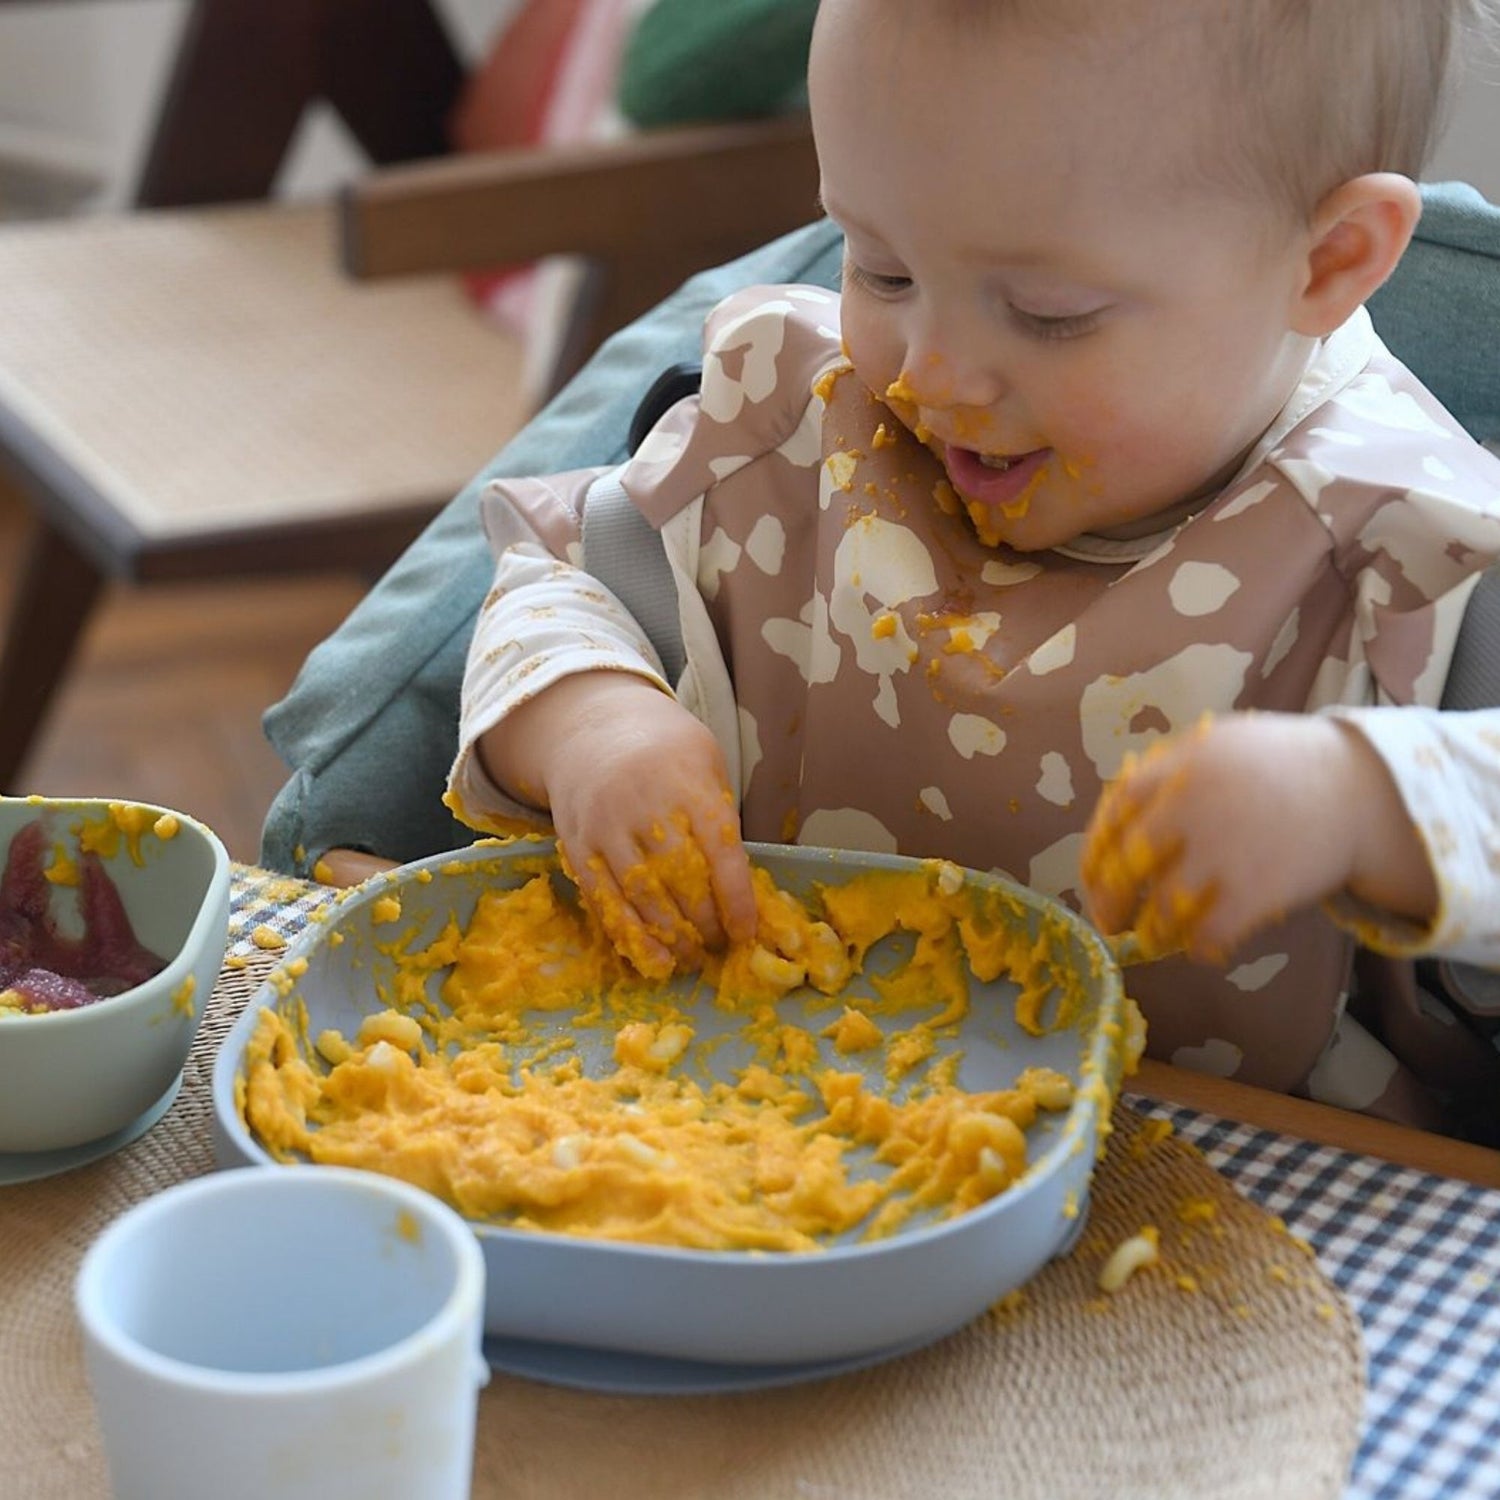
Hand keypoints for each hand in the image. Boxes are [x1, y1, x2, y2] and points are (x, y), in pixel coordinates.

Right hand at [479, 672, 755, 974]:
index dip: (737, 901)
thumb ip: (721, 819)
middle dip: (705, 924)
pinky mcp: (578, 846)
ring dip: (672, 937)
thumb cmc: (666, 752)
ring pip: (643, 898)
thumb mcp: (707, 764)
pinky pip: (604, 900)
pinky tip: (652, 958)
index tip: (746, 932)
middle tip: (720, 946)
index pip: (721, 855)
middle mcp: (647, 808)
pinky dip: (630, 935)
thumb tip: (743, 888)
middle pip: (682, 882)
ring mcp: (607, 828)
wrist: (594, 728)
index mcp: (690, 786)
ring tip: (692, 956)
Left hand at [1080, 712, 1437, 961]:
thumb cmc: (1281, 766)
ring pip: (1162, 907)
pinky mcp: (1256, 888)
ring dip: (1151, 932)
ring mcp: (1222, 849)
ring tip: (1154, 939)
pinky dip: (1199, 947)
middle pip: (1126, 864)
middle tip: (1110, 921)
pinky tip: (1202, 948)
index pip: (1113, 811)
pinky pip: (1209, 933)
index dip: (1095, 850)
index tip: (1091, 876)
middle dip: (1108, 901)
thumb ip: (1168, 772)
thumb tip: (1117, 812)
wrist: (1361, 787)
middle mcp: (1191, 806)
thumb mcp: (1218, 745)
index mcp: (1178, 766)